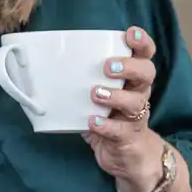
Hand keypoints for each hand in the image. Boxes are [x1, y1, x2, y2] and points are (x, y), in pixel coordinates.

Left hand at [83, 26, 164, 191]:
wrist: (126, 157)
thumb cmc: (109, 119)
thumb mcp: (98, 98)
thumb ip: (81, 82)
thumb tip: (44, 68)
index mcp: (133, 80)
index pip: (145, 55)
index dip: (142, 42)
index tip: (130, 34)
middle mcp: (139, 94)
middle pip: (147, 73)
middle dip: (129, 67)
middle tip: (107, 67)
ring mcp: (136, 117)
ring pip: (136, 101)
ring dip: (115, 95)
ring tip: (95, 94)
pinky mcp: (128, 137)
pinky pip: (120, 130)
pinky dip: (106, 125)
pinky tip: (93, 121)